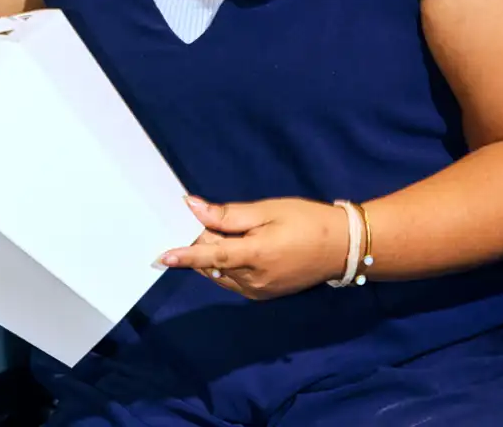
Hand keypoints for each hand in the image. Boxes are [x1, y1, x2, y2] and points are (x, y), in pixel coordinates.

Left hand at [159, 197, 348, 300]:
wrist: (340, 247)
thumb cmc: (305, 220)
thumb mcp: (268, 210)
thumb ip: (229, 214)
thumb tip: (194, 208)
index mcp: (255, 256)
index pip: (210, 257)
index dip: (185, 255)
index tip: (161, 256)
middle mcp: (253, 281)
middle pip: (213, 264)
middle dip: (203, 243)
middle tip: (207, 219)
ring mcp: (259, 291)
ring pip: (220, 275)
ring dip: (213, 256)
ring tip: (223, 232)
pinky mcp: (264, 295)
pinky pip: (233, 281)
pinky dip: (225, 266)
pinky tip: (234, 247)